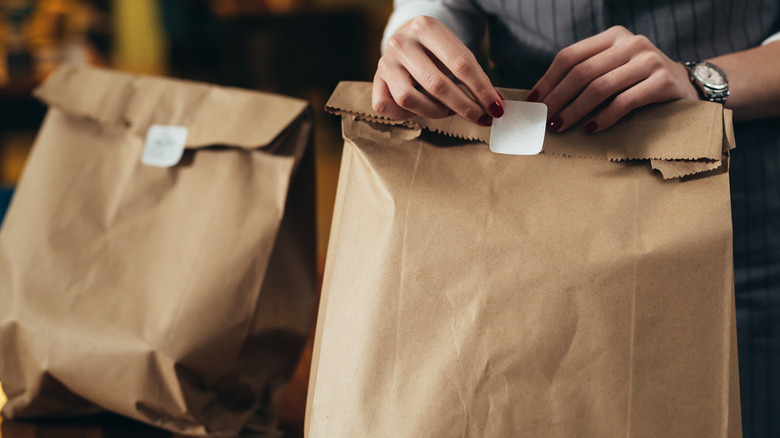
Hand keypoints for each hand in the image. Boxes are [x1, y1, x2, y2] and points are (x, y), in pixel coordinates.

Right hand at [373, 16, 503, 125]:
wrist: (405, 39)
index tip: (496, 108)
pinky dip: (406, 115)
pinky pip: (388, 107)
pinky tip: (419, 109)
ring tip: (448, 111)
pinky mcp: (375, 81)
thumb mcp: (455, 50)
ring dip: (436, 112)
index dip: (481, 89)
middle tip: (481, 117)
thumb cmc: (436, 50)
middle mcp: (401, 43)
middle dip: (464, 106)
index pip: (460, 63)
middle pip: (436, 84)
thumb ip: (472, 73)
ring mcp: (385, 63)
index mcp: (426, 27)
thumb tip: (494, 103)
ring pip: (410, 99)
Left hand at [530, 26, 698, 133]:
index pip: (571, 56)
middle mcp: (630, 43)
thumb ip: (587, 74)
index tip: (534, 101)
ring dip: (575, 110)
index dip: (549, 80)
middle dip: (558, 98)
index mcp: (612, 37)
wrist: (686, 86)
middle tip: (545, 119)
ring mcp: (648, 60)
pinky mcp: (662, 81)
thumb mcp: (613, 68)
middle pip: (582, 72)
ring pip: (600, 87)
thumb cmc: (639, 82)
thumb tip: (543, 99)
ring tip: (560, 126)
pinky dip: (603, 118)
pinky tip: (590, 130)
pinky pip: (624, 102)